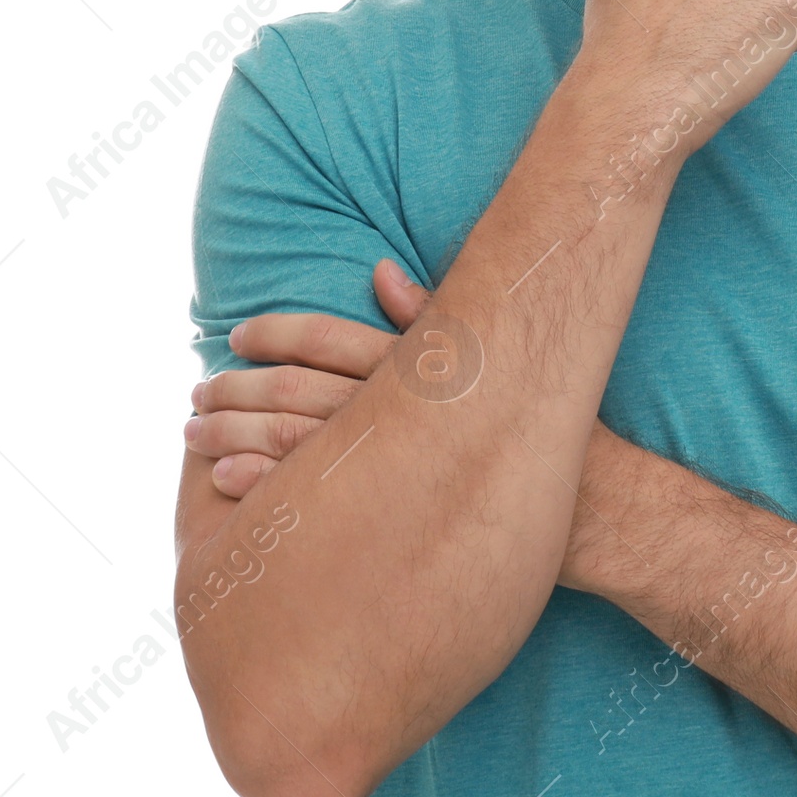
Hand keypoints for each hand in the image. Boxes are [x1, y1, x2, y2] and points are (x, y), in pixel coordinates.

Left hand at [185, 262, 640, 572]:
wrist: (599, 517)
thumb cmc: (538, 434)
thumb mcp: (488, 365)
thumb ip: (426, 320)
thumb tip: (380, 268)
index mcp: (418, 376)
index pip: (329, 341)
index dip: (276, 334)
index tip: (236, 334)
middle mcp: (403, 423)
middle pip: (296, 395)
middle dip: (237, 390)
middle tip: (198, 390)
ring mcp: (396, 480)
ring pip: (291, 450)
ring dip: (234, 436)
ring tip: (198, 436)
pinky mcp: (395, 528)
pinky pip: (307, 511)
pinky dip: (260, 489)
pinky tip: (226, 484)